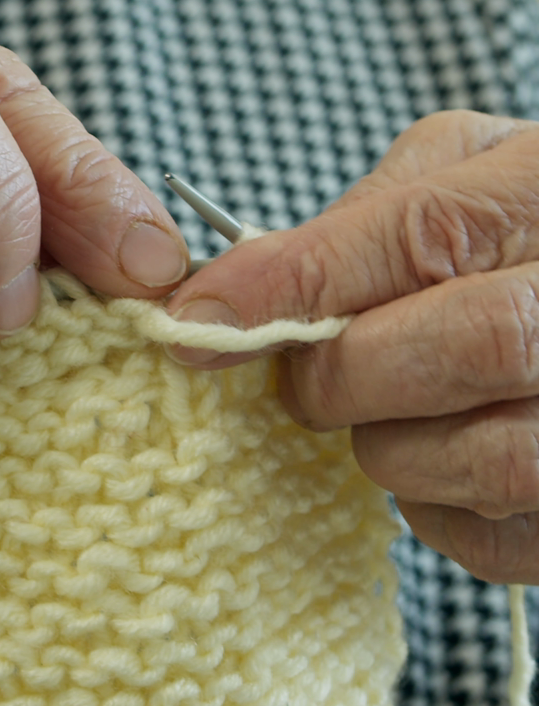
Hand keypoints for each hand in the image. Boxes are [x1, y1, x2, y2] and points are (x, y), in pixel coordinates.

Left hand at [166, 112, 538, 584]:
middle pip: (466, 348)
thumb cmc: (525, 222)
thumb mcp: (467, 168)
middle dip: (347, 374)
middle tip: (303, 377)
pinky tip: (441, 459)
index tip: (200, 319)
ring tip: (390, 410)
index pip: (423, 237)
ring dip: (393, 446)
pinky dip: (436, 509)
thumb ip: (372, 211)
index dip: (298, 284)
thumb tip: (244, 286)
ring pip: (485, 458)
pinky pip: (496, 537)